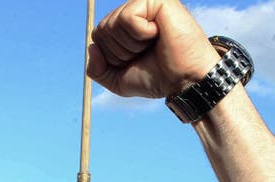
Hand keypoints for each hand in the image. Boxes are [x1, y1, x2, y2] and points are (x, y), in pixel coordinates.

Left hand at [86, 0, 220, 98]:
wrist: (183, 79)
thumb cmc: (155, 77)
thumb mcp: (117, 79)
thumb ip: (96, 69)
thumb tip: (91, 47)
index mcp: (124, 27)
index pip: (96, 37)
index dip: (111, 57)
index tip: (135, 60)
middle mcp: (134, 11)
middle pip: (101, 30)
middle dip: (119, 52)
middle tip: (145, 53)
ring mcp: (144, 3)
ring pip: (112, 25)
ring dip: (131, 45)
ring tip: (153, 44)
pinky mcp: (156, 0)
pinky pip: (127, 18)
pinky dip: (140, 34)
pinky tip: (158, 33)